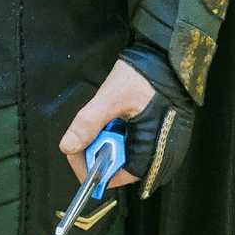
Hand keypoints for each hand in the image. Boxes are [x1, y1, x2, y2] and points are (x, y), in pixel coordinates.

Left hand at [59, 57, 156, 187]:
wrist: (166, 56)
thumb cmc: (143, 77)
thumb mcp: (111, 98)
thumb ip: (89, 123)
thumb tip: (67, 147)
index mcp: (154, 153)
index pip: (117, 177)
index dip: (93, 168)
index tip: (75, 152)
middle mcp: (162, 156)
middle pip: (120, 167)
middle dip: (98, 151)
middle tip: (87, 130)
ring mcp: (162, 146)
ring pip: (124, 154)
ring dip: (106, 141)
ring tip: (105, 119)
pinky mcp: (160, 135)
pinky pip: (132, 143)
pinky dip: (117, 134)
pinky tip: (115, 119)